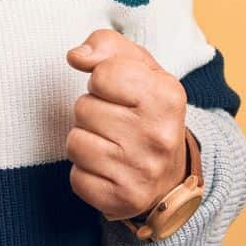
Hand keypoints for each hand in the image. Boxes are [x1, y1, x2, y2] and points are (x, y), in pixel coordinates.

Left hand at [64, 28, 190, 220]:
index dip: (102, 79)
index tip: (118, 91)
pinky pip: (76, 177)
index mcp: (167, 96)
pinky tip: (108, 169)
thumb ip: (107, 46)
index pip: (103, 73)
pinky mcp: (122, 200)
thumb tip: (76, 56)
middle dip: (92, 111)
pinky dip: (85, 172)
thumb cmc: (147, 110)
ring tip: (110, 143)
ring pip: (75, 142)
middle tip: (116, 121)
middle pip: (83, 108)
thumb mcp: (140, 68)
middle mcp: (158, 136)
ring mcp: (141, 171)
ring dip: (85, 140)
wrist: (170, 173)